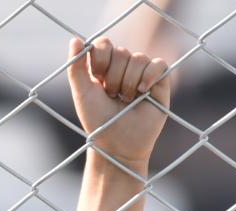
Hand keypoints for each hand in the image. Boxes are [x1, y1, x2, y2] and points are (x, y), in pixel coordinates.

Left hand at [67, 37, 170, 166]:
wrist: (117, 146)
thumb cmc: (98, 123)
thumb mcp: (82, 94)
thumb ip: (76, 67)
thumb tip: (76, 39)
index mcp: (104, 68)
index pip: (104, 44)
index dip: (101, 59)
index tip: (97, 80)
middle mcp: (123, 68)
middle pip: (121, 52)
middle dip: (113, 78)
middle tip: (112, 97)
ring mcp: (142, 74)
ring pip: (138, 58)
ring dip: (129, 83)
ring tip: (126, 101)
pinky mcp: (160, 82)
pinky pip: (158, 64)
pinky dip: (149, 76)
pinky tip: (142, 93)